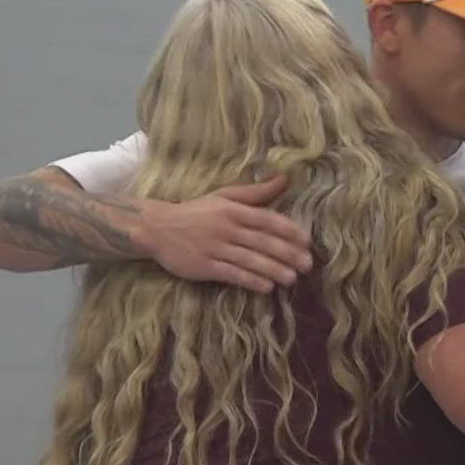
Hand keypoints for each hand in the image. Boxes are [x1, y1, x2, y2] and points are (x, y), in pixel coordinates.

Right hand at [140, 175, 311, 292]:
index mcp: (232, 210)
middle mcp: (225, 228)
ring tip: (292, 279)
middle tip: (308, 265)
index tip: (307, 242)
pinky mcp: (203, 266)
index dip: (289, 231)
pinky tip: (266, 287)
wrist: (156, 227)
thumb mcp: (224, 197)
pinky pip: (231, 274)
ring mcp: (213, 248)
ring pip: (250, 260)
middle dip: (288, 254)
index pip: (267, 219)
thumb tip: (286, 178)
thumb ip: (256, 192)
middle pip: (262, 242)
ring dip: (273, 270)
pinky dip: (250, 281)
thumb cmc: (196, 212)